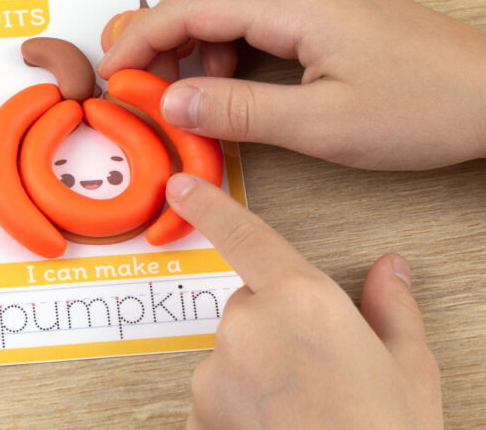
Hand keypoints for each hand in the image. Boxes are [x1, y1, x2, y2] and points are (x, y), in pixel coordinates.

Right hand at [97, 0, 485, 169]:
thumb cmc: (420, 107)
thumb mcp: (320, 126)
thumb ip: (238, 111)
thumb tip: (170, 103)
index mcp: (292, 0)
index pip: (187, 7)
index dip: (139, 40)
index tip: (112, 74)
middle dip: (160, 32)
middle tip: (146, 84)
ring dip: (194, 30)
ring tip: (199, 89)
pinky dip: (226, 25)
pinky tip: (236, 67)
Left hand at [164, 173, 442, 429]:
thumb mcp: (410, 369)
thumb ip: (391, 308)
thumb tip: (391, 269)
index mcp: (301, 300)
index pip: (246, 237)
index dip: (210, 205)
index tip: (181, 184)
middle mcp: (247, 326)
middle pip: (247, 305)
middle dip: (273, 325)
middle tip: (316, 368)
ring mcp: (216, 372)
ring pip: (231, 352)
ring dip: (255, 368)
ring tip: (302, 407)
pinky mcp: (199, 414)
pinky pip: (218, 393)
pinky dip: (239, 404)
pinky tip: (278, 426)